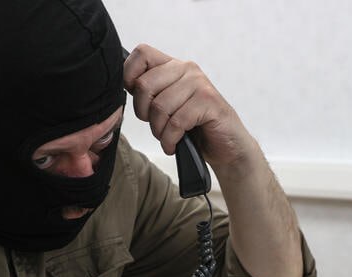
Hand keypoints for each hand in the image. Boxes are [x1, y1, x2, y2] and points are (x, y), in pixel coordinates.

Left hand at [123, 44, 258, 172]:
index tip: (138, 100)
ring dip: (159, 131)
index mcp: (174, 66)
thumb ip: (150, 93)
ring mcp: (199, 84)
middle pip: (144, 85)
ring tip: (168, 138)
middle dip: (143, 114)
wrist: (228, 147)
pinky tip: (174, 145)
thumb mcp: (168, 106)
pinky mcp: (209, 103)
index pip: (141, 54)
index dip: (129, 76)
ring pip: (160, 107)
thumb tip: (122, 86)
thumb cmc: (195, 128)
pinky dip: (170, 140)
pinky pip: (176, 122)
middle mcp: (187, 70)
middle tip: (156, 126)